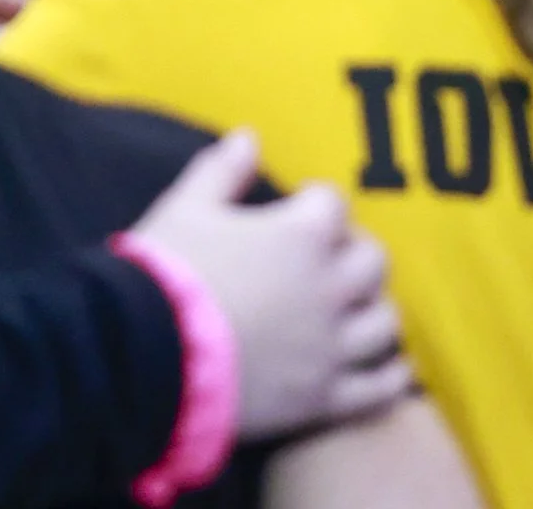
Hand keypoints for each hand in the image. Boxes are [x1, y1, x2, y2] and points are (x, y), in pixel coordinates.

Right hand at [131, 132, 410, 437]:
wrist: (141, 357)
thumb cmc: (163, 276)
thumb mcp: (186, 209)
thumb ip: (221, 170)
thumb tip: (248, 136)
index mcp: (300, 236)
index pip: (332, 203)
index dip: (315, 204)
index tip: (299, 211)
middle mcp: (328, 288)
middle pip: (373, 260)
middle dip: (354, 255)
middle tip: (328, 262)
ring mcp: (330, 346)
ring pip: (385, 322)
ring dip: (372, 311)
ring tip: (352, 313)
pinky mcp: (323, 397)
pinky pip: (380, 387)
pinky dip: (390, 376)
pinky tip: (388, 368)